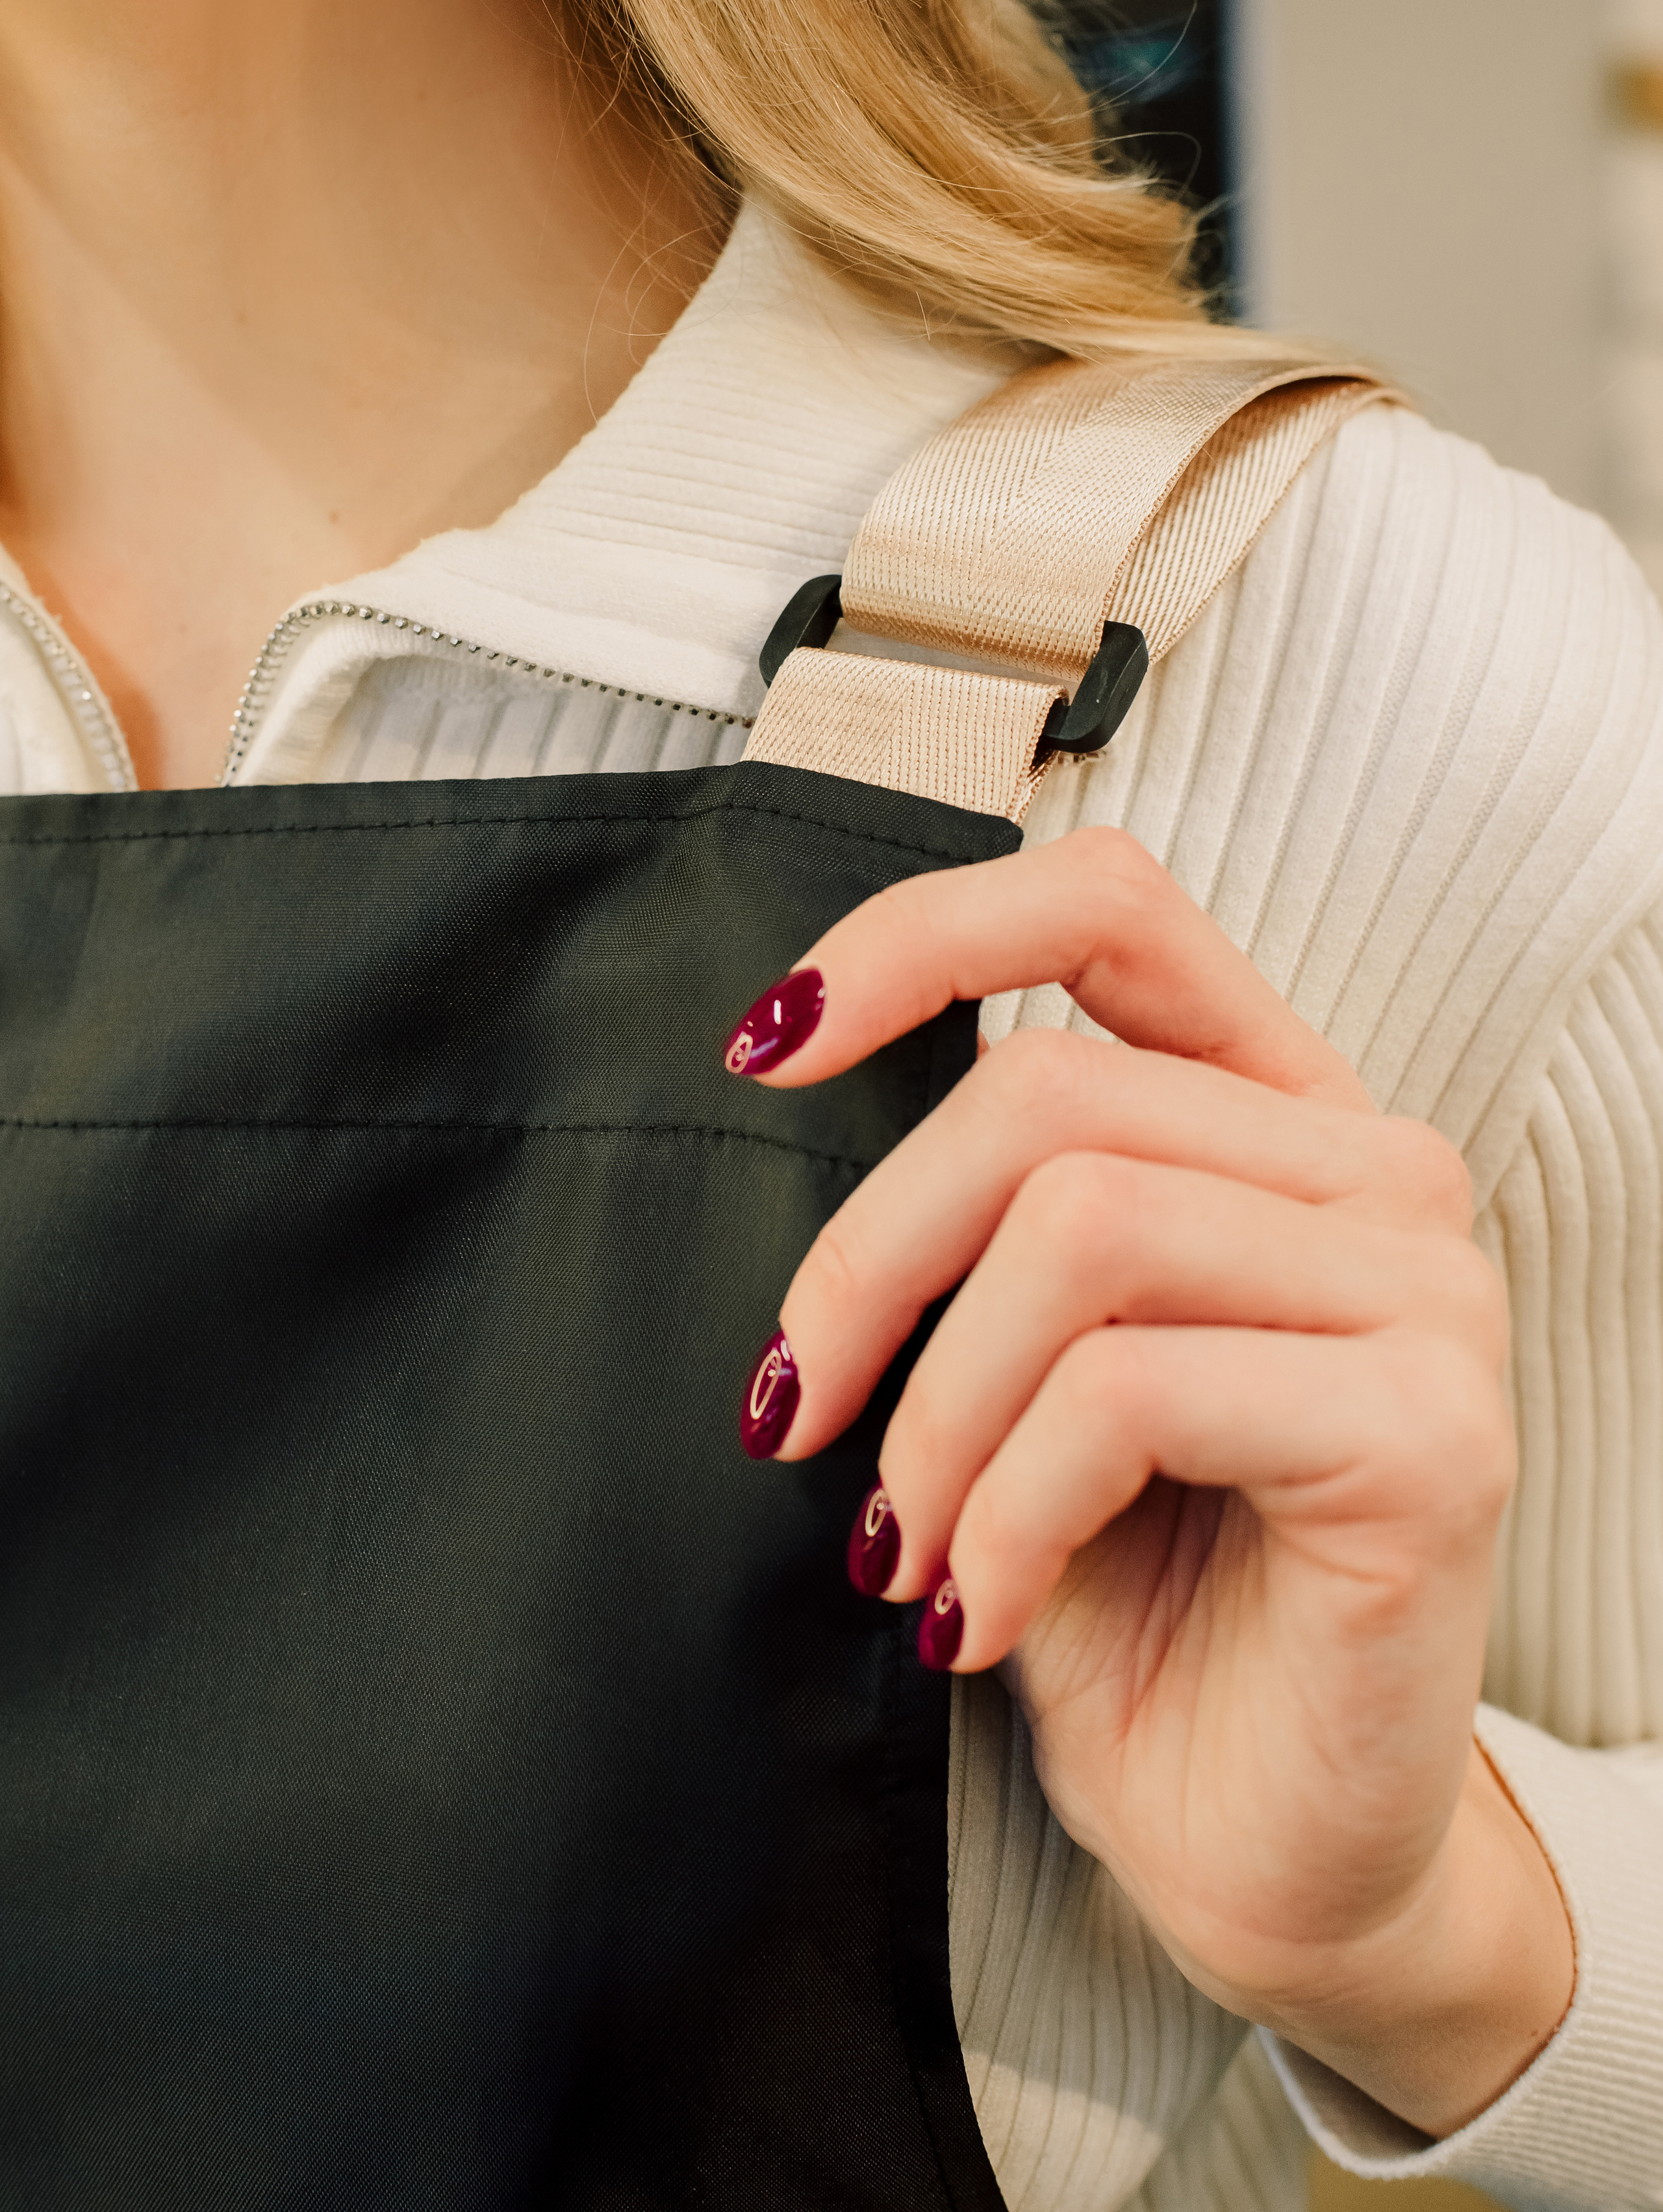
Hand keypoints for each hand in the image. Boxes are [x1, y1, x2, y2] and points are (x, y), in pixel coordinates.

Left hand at [730, 826, 1572, 2137]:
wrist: (1263, 1839)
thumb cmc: (1133, 1596)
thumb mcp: (1023, 1372)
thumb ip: (980, 1220)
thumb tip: (782, 1080)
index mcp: (1277, 1120)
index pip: (1111, 909)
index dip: (918, 941)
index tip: (763, 1048)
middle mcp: (1375, 1173)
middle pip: (1048, 1098)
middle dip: (867, 1263)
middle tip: (792, 1417)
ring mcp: (1424, 1291)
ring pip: (1082, 1231)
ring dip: (937, 1418)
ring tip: (906, 1552)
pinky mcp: (1429, 1432)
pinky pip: (1130, 1392)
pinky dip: (1006, 1511)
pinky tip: (981, 1615)